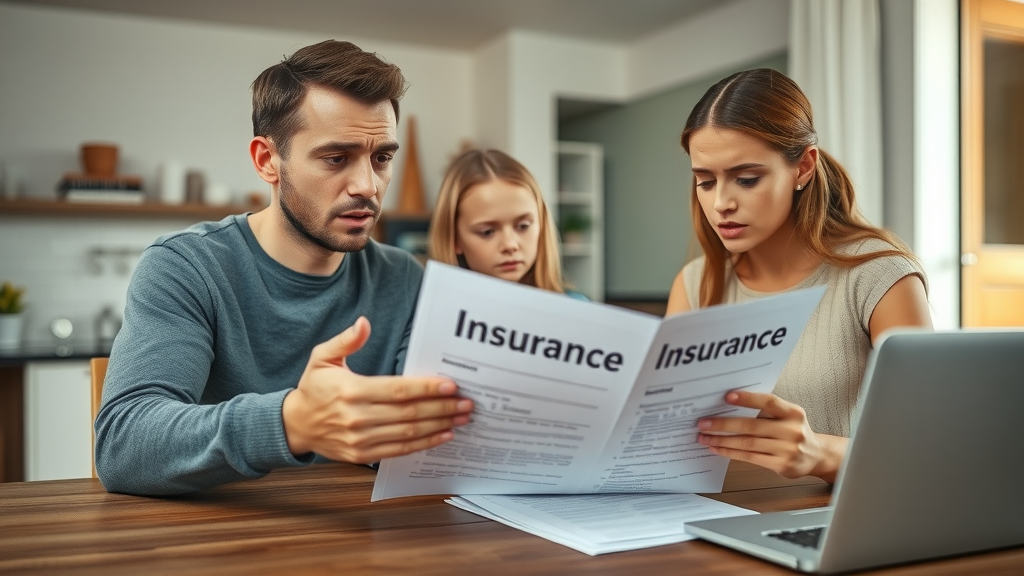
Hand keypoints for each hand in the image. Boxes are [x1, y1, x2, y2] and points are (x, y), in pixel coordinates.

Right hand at [282, 317, 473, 462]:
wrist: (295, 425)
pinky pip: (400, 450)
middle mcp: (358, 417)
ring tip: (462, 418)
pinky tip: (443, 435)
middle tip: (467, 402)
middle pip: (409, 413)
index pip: (398, 390)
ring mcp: (361, 439)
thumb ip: (346, 341)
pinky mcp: (363, 455)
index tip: (450, 385)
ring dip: (439, 426)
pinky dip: (424, 443)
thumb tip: (364, 323)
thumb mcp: (322, 357)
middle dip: (442, 408)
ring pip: (409, 433)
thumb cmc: (313, 388)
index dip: (426, 388)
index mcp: (352, 391)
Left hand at [696, 391, 845, 482]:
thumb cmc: (794, 432)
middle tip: (704, 423)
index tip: (727, 396)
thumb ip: (766, 411)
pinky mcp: (781, 465)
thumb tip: (729, 405)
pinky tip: (718, 448)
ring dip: (722, 440)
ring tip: (705, 437)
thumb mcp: (788, 416)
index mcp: (793, 413)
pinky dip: (731, 453)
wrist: (816, 456)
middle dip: (724, 424)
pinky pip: (750, 457)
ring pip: (748, 443)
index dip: (748, 398)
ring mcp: (787, 449)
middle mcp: (792, 430)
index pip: (768, 402)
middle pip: (752, 426)